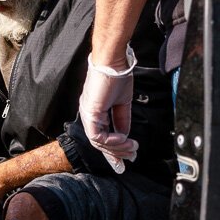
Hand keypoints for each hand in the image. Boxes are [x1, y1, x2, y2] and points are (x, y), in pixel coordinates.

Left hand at [79, 52, 138, 172]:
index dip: (113, 150)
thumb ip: (122, 120)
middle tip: (131, 155)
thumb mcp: (123, 103)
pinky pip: (98, 135)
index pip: (101, 137)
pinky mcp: (90, 112)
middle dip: (117, 153)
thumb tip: (125, 135)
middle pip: (99, 142)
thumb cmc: (118, 75)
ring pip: (98, 142)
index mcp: (95, 112)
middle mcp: (89, 114)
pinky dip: (112, 140)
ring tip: (131, 147)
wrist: (114, 62)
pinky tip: (123, 138)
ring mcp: (88, 114)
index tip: (126, 158)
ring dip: (117, 147)